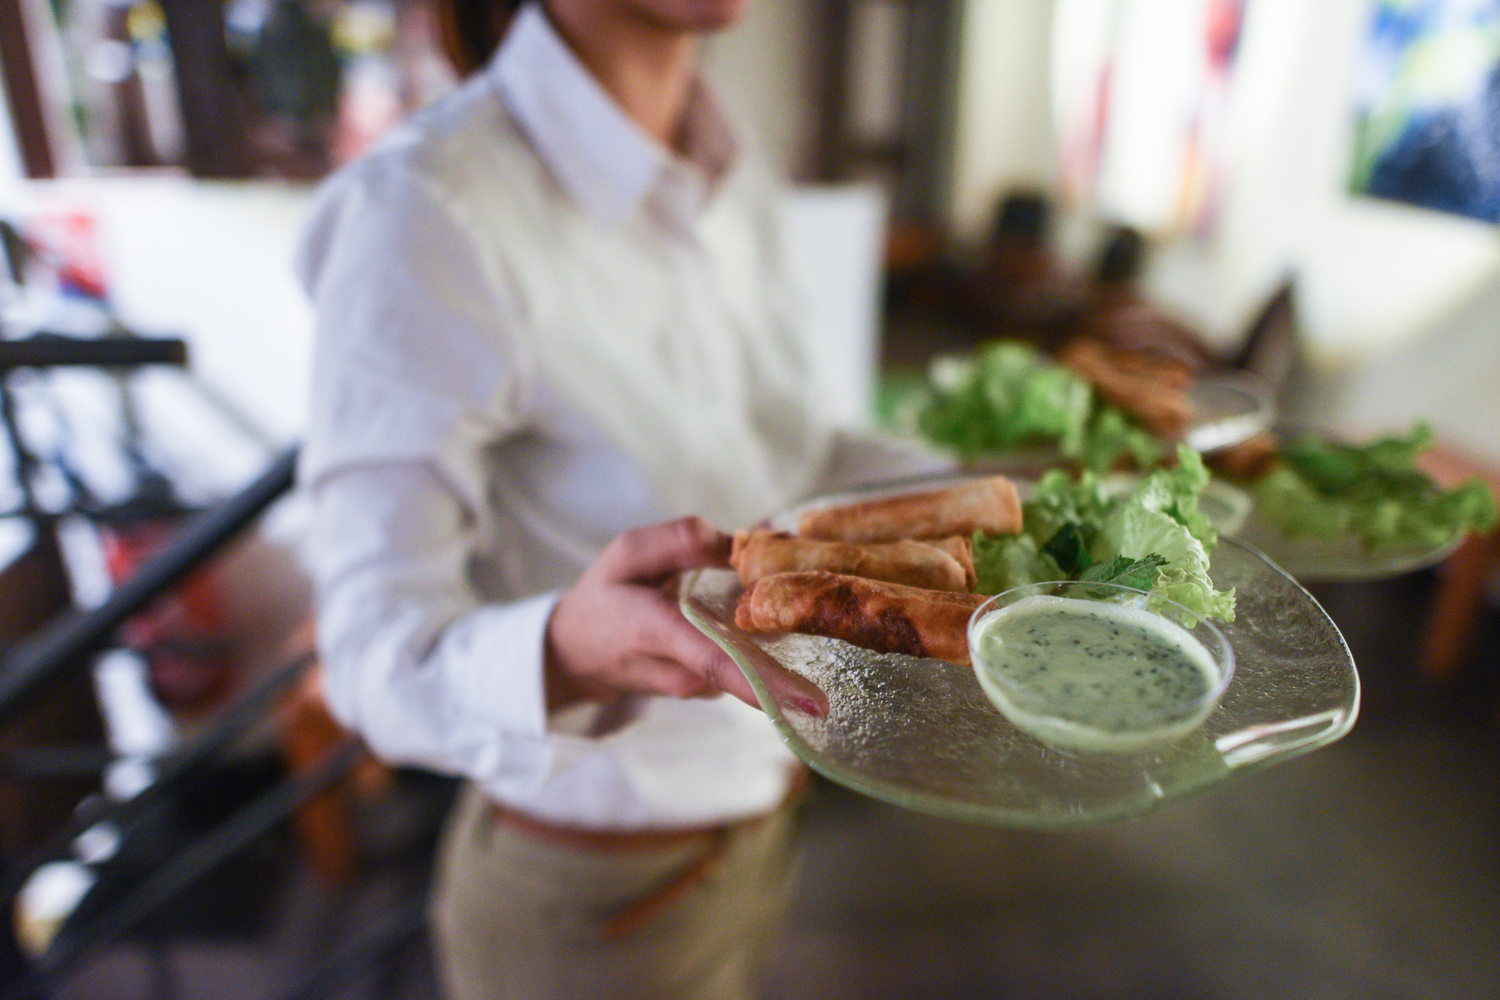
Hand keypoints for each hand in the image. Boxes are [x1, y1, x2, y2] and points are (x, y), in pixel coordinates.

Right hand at [547, 517, 805, 712]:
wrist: (576, 653)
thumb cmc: (604, 597)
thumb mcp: (628, 552)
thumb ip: (682, 540)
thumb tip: (745, 539)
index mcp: (658, 633)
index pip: (717, 663)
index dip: (766, 683)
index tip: (812, 703)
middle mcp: (684, 673)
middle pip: (751, 660)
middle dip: (791, 633)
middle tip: (820, 599)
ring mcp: (698, 687)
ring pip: (750, 657)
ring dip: (773, 627)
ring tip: (783, 585)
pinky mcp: (708, 689)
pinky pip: (742, 659)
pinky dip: (756, 634)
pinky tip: (753, 606)